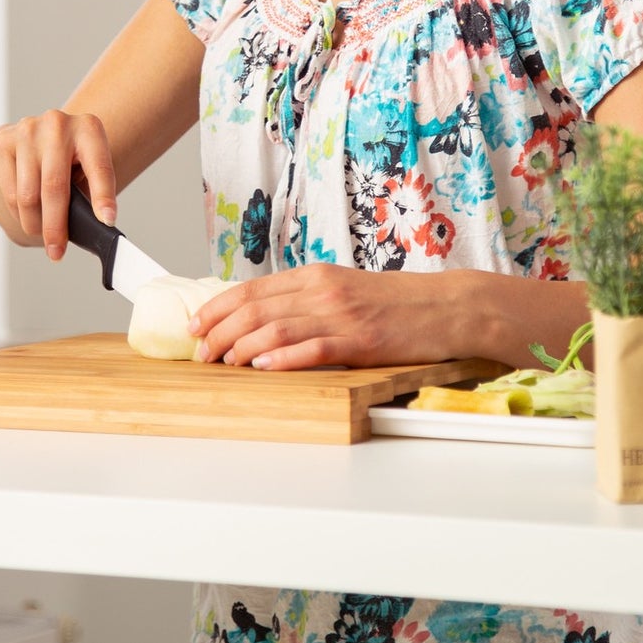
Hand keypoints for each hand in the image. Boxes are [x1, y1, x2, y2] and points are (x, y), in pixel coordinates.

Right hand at [0, 109, 116, 260]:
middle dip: (56, 226)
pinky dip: (18, 213)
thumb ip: (88, 191)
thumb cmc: (66, 158)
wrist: (35, 134)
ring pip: (28, 195)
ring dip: (34, 224)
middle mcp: (58, 124)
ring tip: (41, 234)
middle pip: (55, 186)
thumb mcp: (85, 166)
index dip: (103, 196)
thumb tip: (93, 227)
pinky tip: (26, 216)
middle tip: (57, 252)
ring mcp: (27, 130)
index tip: (107, 221)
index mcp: (89, 128)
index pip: (99, 167)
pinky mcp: (2, 143)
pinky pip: (9, 192)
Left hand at [187, 263, 466, 371]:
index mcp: (316, 275)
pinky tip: (263, 366)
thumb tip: (261, 320)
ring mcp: (343, 315)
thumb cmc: (396, 303)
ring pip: (278, 327)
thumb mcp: (344, 291)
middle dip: (219, 330)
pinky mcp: (362, 340)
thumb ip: (306, 300)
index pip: (253, 288)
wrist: (446, 306)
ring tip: (222, 362)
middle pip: (257, 307)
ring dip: (242, 346)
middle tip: (199, 352)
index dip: (217, 307)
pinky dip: (284, 358)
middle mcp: (324, 290)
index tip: (195, 325)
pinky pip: (314, 348)